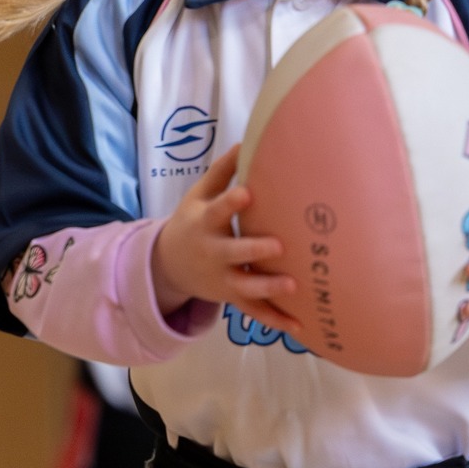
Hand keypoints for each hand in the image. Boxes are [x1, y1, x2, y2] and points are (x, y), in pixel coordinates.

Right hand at [150, 145, 294, 325]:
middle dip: (254, 250)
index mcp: (206, 223)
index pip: (219, 211)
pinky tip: (300, 326)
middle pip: (233, 253)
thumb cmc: (193, 222)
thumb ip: (221, 171)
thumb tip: (245, 141)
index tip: (247, 193)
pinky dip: (276, 320)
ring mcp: (223, 279)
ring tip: (293, 287)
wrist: (169, 266)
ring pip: (246, 287)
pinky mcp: (232, 298)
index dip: (231, 203)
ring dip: (268, 288)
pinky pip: (255, 311)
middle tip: (279, 245)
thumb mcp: (198, 195)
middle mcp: (214, 253)